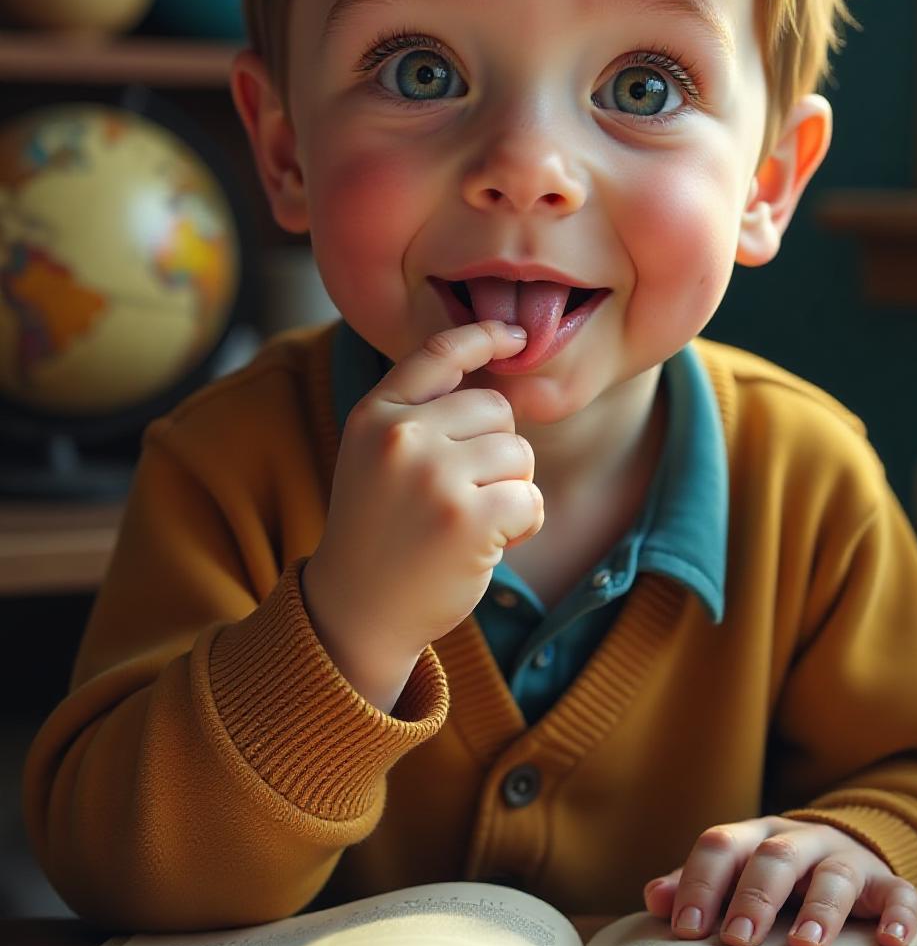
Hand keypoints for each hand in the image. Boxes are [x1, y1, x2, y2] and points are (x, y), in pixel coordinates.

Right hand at [302, 320, 542, 709]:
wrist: (357, 610)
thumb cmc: (381, 528)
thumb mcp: (375, 455)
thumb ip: (421, 412)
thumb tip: (495, 360)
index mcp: (375, 414)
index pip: (438, 354)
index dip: (483, 335)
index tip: (514, 334)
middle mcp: (400, 436)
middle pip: (497, 409)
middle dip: (497, 450)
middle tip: (460, 496)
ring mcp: (432, 476)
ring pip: (520, 454)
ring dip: (511, 489)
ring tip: (470, 522)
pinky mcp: (466, 519)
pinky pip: (530, 499)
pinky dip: (523, 524)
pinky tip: (489, 545)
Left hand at [644, 816, 916, 945]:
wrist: (845, 856)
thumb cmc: (776, 879)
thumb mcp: (736, 874)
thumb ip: (695, 886)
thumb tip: (653, 900)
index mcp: (755, 836)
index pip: (721, 847)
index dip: (701, 885)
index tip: (686, 931)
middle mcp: (800, 840)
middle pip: (774, 856)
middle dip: (754, 896)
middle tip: (737, 940)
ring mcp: (846, 859)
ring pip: (834, 873)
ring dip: (819, 909)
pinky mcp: (887, 883)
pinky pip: (900, 895)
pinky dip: (898, 917)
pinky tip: (890, 943)